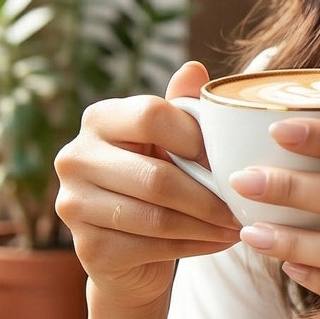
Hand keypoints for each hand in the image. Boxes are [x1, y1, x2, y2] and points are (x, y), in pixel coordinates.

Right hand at [54, 61, 241, 309]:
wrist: (129, 251)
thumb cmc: (156, 181)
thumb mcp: (169, 141)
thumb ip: (181, 108)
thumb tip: (194, 68)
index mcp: (98, 119)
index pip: (151, 116)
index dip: (196, 138)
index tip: (229, 158)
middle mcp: (75, 157)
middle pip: (156, 177)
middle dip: (210, 195)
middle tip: (245, 203)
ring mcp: (74, 205)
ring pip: (157, 217)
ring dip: (207, 224)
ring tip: (238, 224)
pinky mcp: (88, 248)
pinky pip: (152, 248)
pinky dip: (195, 246)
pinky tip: (218, 241)